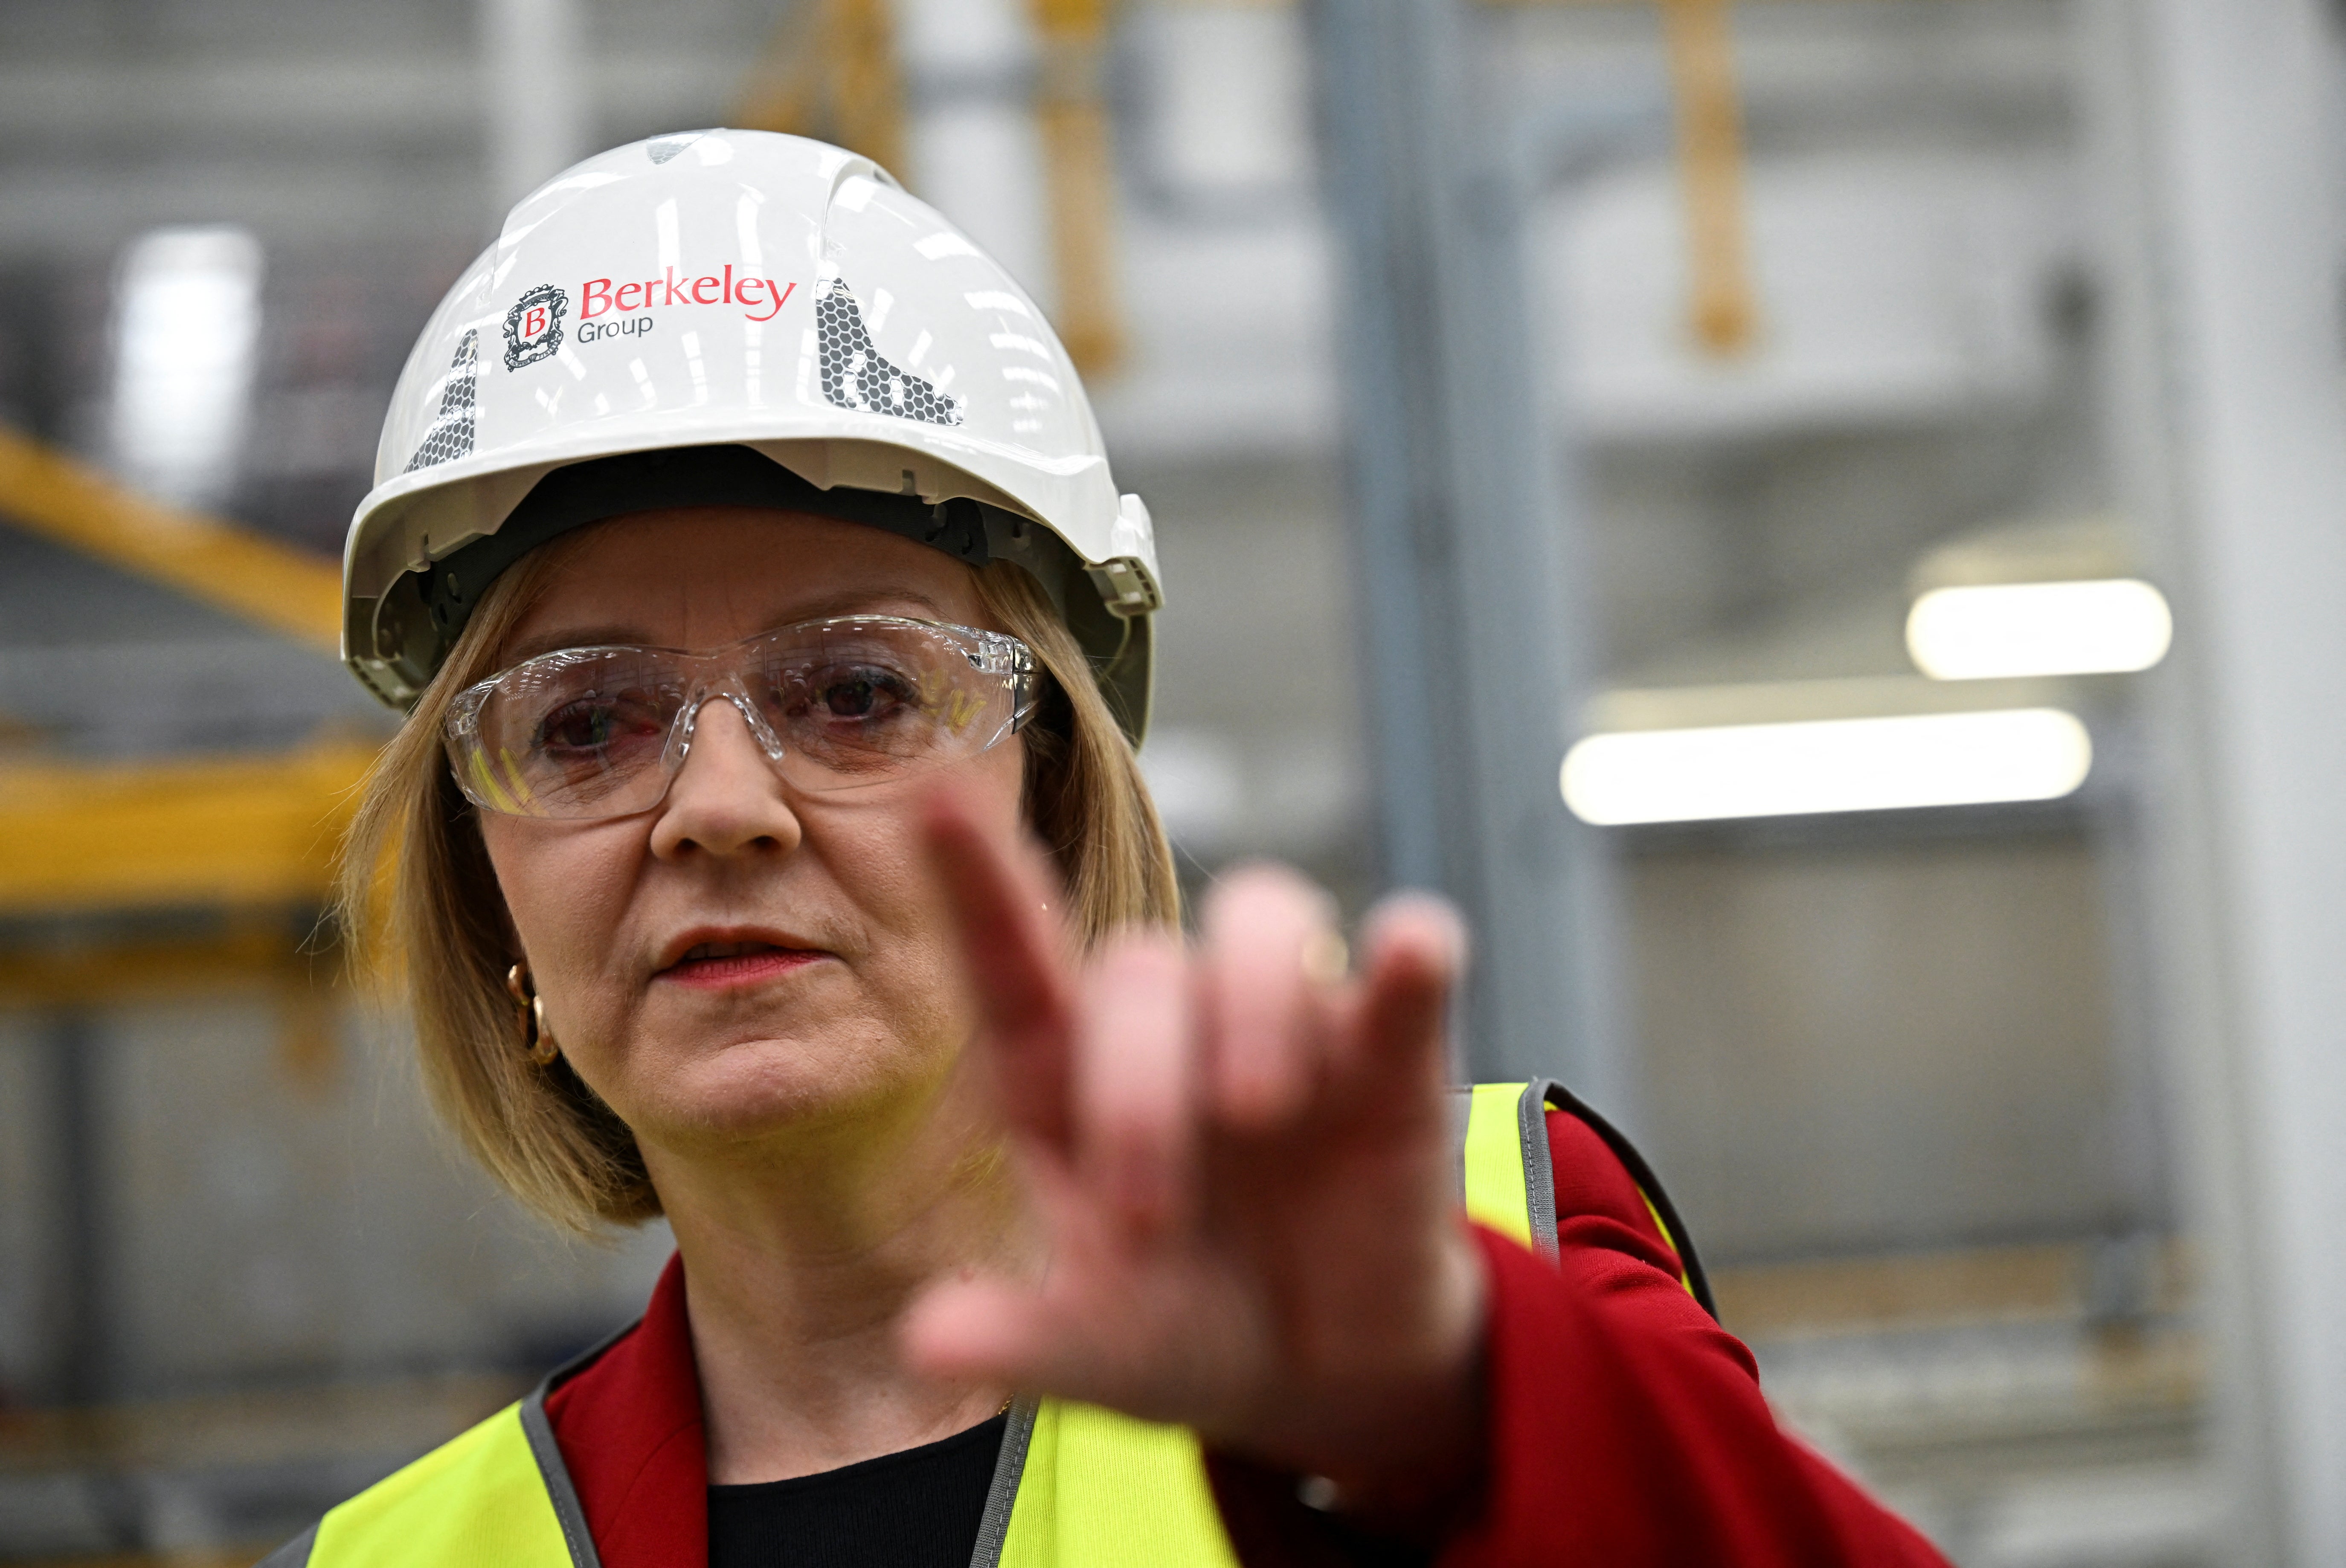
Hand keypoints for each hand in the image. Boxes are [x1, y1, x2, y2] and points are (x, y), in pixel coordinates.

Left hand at [902, 789, 1487, 1527]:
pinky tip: (1410, 953)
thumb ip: (1024, 1338)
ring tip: (1259, 1111)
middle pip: (1137, 971)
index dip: (977, 881)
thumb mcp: (1100, 1350)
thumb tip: (925, 1342)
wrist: (1323, 1373)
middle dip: (1135, 1096)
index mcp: (1069, 1079)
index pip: (1013, 958)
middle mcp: (1170, 1024)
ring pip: (1259, 915)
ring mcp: (1284, 1025)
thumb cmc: (1182, 1326)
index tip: (932, 802)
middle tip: (1150, 1223)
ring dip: (1250, 1002)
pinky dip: (1410, 953)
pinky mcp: (1390, 1056)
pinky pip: (1405, 967)